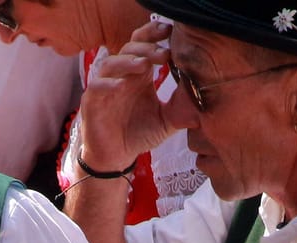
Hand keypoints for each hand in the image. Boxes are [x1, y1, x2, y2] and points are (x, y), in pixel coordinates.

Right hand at [75, 19, 183, 172]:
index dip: (154, 34)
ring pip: (111, 63)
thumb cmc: (139, 134)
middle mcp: (122, 75)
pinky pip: (96, 87)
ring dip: (127, 61)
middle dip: (146, 47)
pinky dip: (107, 84)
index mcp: (140, 74)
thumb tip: (204, 94)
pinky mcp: (92, 102)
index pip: (145, 44)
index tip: (171, 33)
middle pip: (130, 48)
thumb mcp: (167, 121)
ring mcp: (106, 87)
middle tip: (164, 54)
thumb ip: (182, 107)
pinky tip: (120, 86)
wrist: (117, 156)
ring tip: (143, 64)